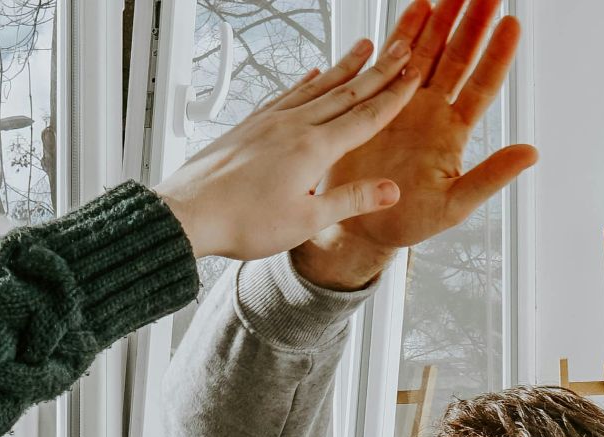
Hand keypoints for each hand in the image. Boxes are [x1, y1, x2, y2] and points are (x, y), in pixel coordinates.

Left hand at [155, 36, 421, 260]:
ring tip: (364, 48)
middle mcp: (293, 126)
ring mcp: (269, 121)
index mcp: (313, 149)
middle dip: (378, 71)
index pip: (365, 117)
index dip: (394, 96)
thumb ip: (350, 199)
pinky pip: (285, 95)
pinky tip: (311, 74)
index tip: (415, 75)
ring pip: (316, 87)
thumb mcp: (306, 220)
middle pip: (345, 92)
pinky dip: (304, 82)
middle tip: (402, 47)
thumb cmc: (242, 222)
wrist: (188, 214)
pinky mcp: (250, 125)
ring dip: (344, 67)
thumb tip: (391, 190)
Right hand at [292, 0, 538, 289]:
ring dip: (441, 21)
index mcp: (453, 133)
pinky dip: (403, 34)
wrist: (360, 225)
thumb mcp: (454, 205)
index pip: (482, 86)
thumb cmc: (408, 221)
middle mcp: (432, 111)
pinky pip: (392, 61)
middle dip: (472, 24)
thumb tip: (531, 153)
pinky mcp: (376, 103)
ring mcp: (404, 103)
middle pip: (458, 58)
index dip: (497, 55)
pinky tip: (417, 8)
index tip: (512, 24)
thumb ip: (490, 177)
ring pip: (428, 53)